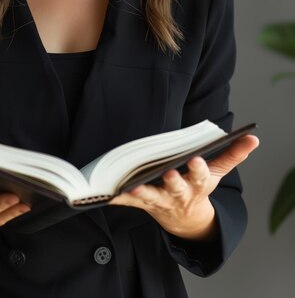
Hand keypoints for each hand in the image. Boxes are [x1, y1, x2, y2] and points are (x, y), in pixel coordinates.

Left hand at [108, 134, 258, 240]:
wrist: (185, 219)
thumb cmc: (198, 186)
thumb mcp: (217, 171)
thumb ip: (233, 154)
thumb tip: (252, 138)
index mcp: (196, 185)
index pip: (199, 176)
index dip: (198, 169)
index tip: (196, 160)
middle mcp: (178, 195)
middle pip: (175, 188)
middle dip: (172, 181)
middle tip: (168, 173)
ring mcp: (159, 201)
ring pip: (150, 197)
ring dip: (140, 193)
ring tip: (130, 187)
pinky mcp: (142, 204)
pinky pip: (128, 202)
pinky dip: (117, 198)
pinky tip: (105, 192)